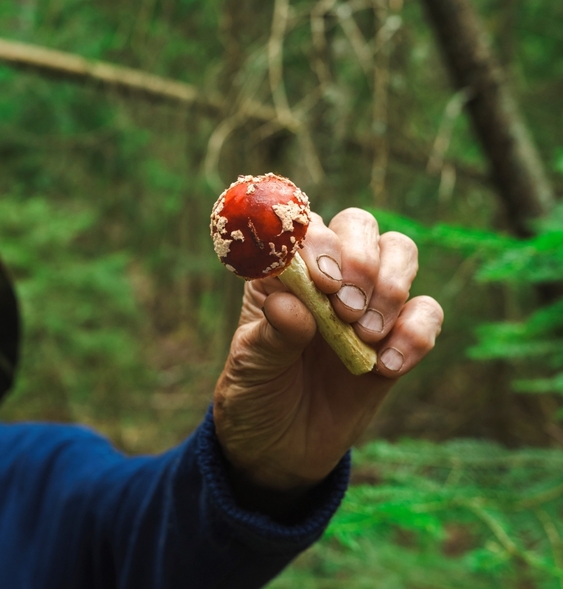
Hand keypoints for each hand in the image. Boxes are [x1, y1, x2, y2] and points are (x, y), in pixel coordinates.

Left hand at [213, 208, 442, 502]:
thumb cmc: (255, 396)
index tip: (323, 282)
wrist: (279, 450)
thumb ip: (270, 336)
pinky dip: (416, 332)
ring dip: (391, 288)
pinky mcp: (397, 338)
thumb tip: (291, 306)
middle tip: (346, 310)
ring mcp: (365, 303)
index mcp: (281, 273)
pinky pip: (426, 312)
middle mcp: (326, 277)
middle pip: (359, 226)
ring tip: (364, 336)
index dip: (320, 243)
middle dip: (362, 260)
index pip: (306, 228)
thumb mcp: (250, 369)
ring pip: (400, 253)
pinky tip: (386, 367)